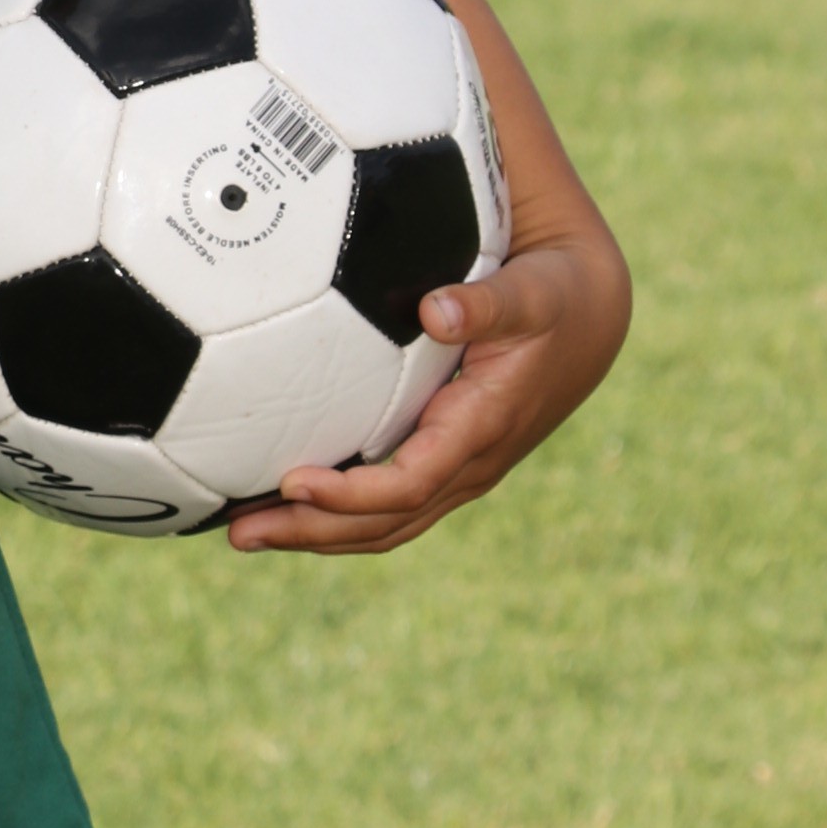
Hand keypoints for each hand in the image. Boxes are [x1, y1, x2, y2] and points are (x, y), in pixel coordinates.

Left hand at [224, 225, 630, 557]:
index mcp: (480, 430)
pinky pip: (387, 503)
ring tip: (242, 532)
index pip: (408, 484)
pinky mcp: (444, 460)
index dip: (350, 493)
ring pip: (382, 524)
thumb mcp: (529, 294)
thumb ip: (485, 304)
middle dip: (311, 532)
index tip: (291, 482)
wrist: (589, 320)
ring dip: (315, 533)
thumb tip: (436, 309)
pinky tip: (282, 500)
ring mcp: (457, 470)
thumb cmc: (552, 298)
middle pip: (383, 522)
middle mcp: (468, 465)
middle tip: (237, 532)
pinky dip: (335, 512)